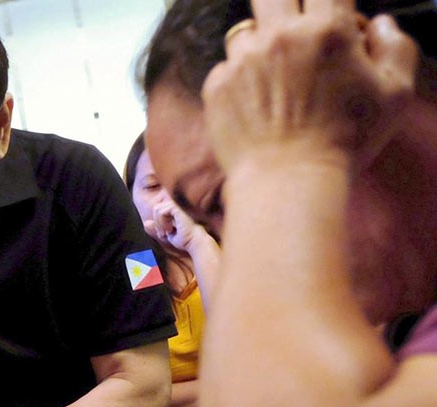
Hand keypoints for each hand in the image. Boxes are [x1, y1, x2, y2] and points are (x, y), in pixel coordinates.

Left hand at [146, 198, 205, 252]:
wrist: (194, 243)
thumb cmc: (185, 240)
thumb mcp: (167, 235)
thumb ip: (157, 229)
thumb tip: (146, 223)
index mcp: (175, 210)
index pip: (158, 210)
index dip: (157, 222)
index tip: (163, 234)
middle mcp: (176, 206)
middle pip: (156, 208)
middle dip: (156, 222)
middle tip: (163, 234)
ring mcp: (177, 205)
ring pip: (157, 209)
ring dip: (159, 223)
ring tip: (167, 233)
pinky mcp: (177, 208)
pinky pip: (161, 212)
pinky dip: (162, 222)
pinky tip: (169, 230)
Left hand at [202, 0, 417, 177]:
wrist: (288, 182)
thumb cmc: (346, 141)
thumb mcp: (394, 95)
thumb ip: (396, 48)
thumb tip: (379, 25)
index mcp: (326, 31)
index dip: (329, 4)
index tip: (329, 21)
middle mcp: (279, 36)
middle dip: (284, 4)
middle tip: (291, 30)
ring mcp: (242, 60)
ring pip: (245, 31)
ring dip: (258, 45)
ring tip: (270, 76)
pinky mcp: (216, 85)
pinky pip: (225, 67)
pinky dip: (238, 79)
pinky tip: (252, 104)